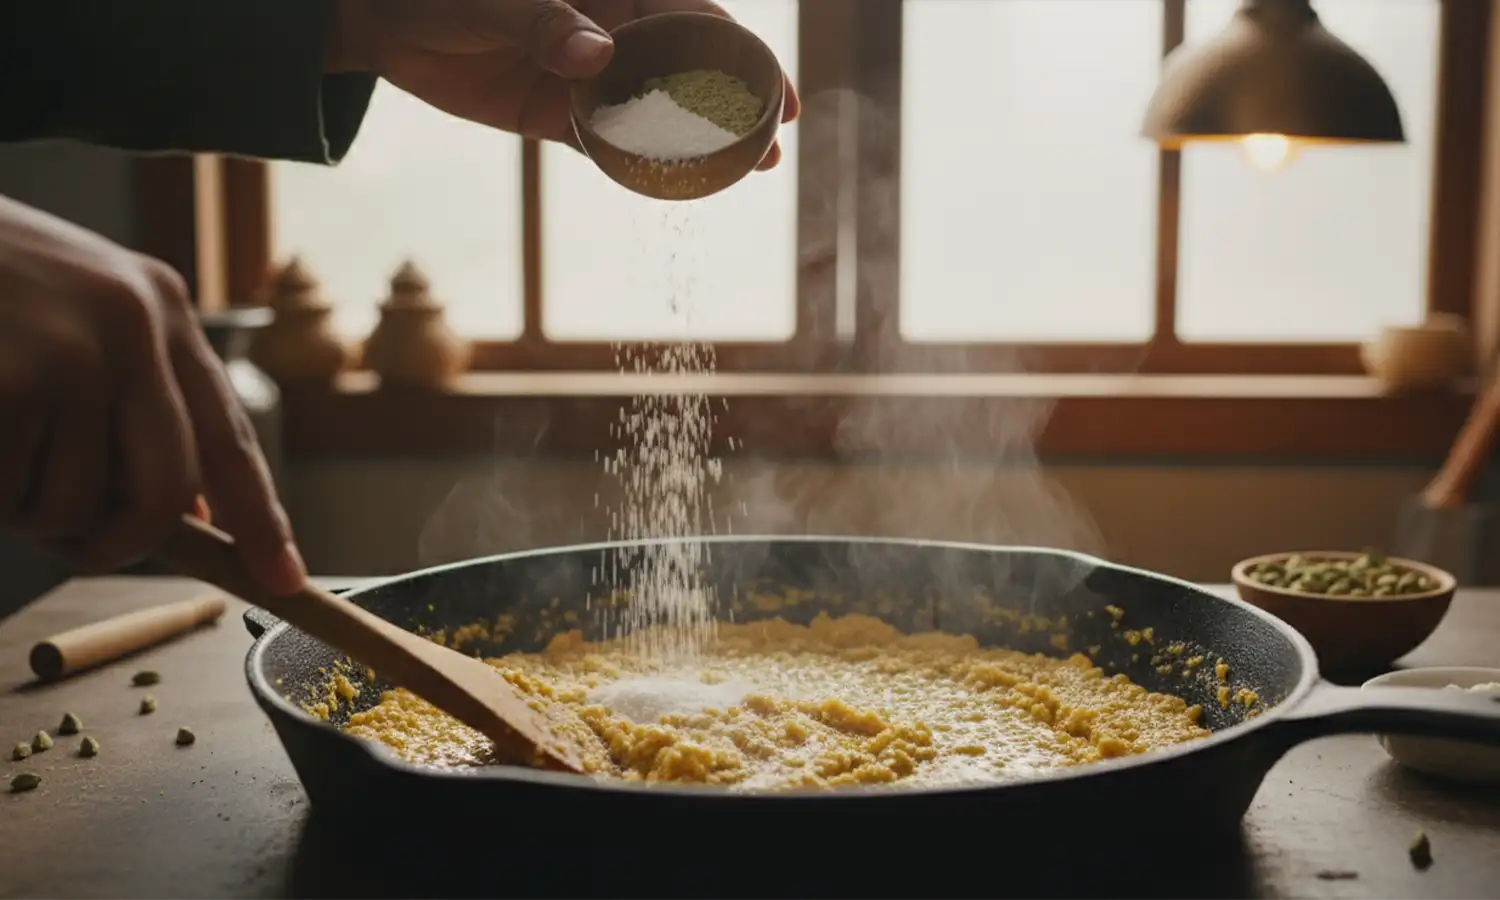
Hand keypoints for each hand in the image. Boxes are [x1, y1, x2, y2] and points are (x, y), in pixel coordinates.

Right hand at [0, 195, 305, 593]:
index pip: (228, 434)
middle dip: (113, 539)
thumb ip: (133, 397)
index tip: (285, 577)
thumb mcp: (71, 310)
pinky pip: (6, 497)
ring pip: (69, 506)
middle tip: (68, 540)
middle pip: (162, 494)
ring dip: (20, 507)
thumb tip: (191, 511)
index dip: (260, 517)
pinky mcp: (8, 387)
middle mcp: (132, 327)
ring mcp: (69, 355)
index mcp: (159, 307)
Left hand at [326, 0, 801, 167]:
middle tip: (772, 147)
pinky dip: (636, 166)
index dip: (740, 52)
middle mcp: (610, 34)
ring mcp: (586, 79)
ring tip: (743, 175)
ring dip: (696, 144)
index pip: (692, 19)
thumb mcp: (492, 2)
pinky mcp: (554, 117)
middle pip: (688, 71)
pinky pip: (606, 145)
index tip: (775, 87)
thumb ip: (544, 21)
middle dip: (733, 107)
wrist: (380, 22)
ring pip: (655, 113)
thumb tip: (597, 54)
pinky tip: (672, 189)